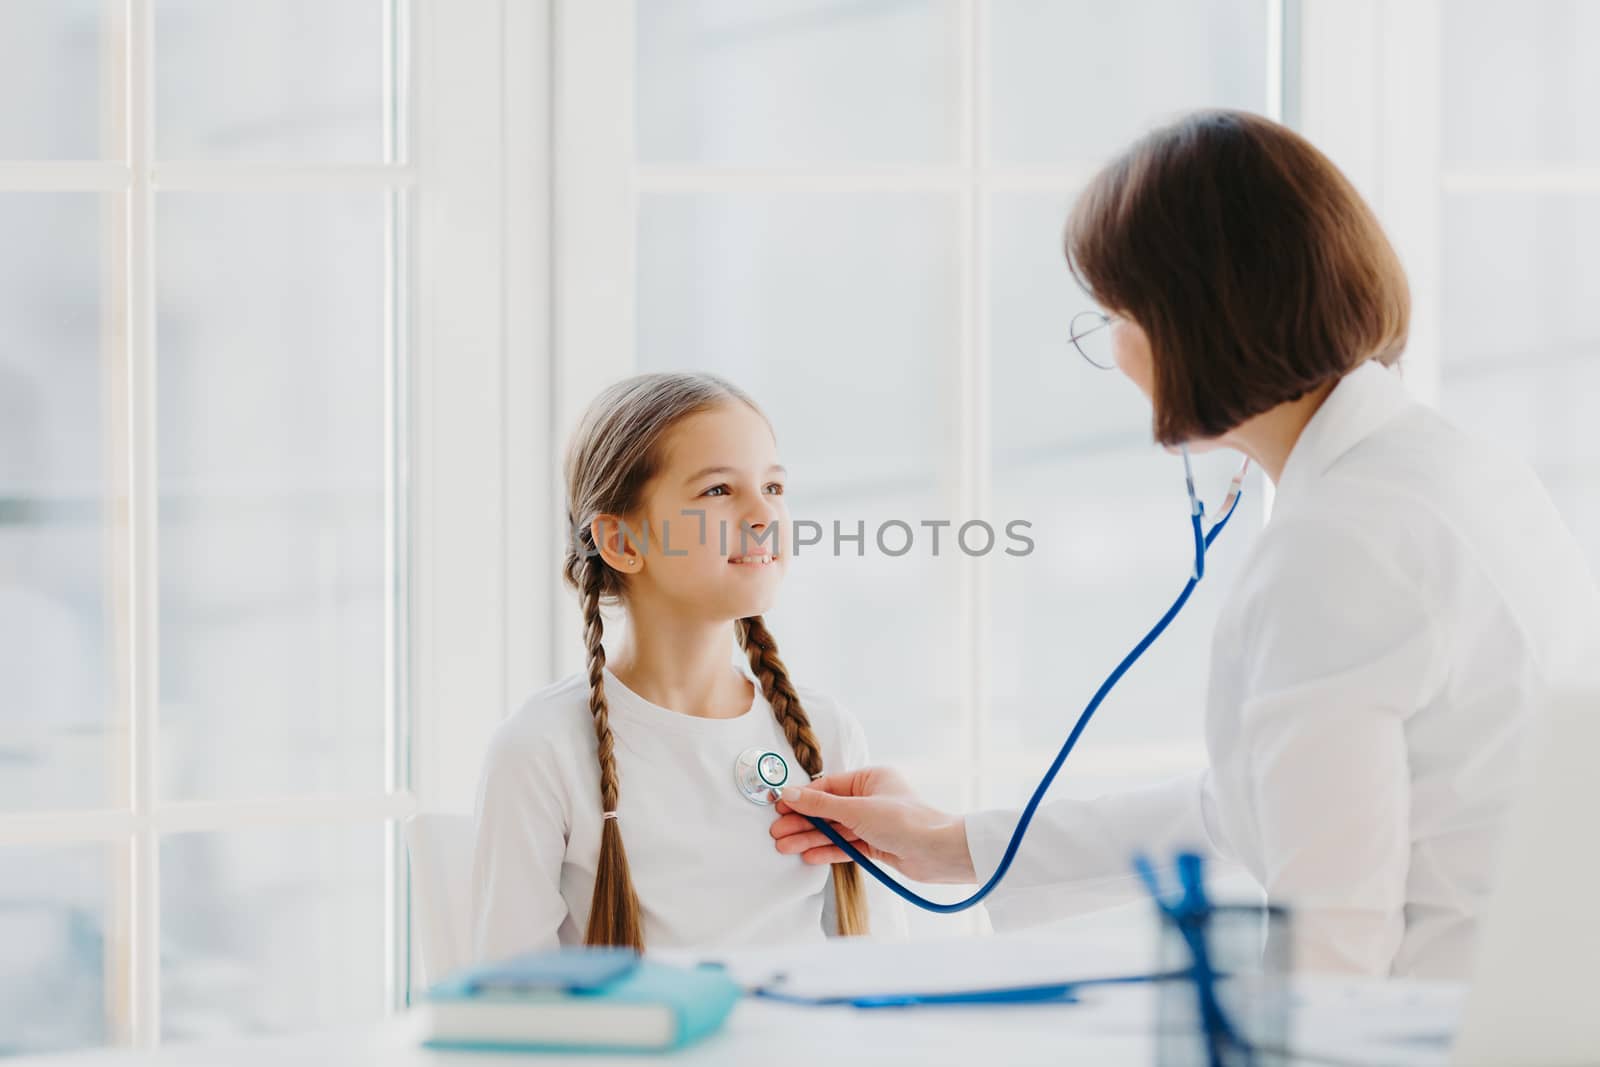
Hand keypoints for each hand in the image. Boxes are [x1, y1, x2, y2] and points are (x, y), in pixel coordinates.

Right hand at [768, 766, 976, 884]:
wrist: (938, 853)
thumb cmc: (905, 821)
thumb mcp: (857, 809)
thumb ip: (821, 805)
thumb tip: (790, 794)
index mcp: (871, 779)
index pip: (828, 787)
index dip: (803, 798)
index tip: (779, 806)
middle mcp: (872, 799)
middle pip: (829, 810)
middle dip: (802, 822)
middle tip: (776, 832)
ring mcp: (874, 823)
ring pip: (835, 829)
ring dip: (811, 838)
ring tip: (784, 846)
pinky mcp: (877, 845)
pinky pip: (847, 846)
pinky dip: (828, 850)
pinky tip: (808, 855)